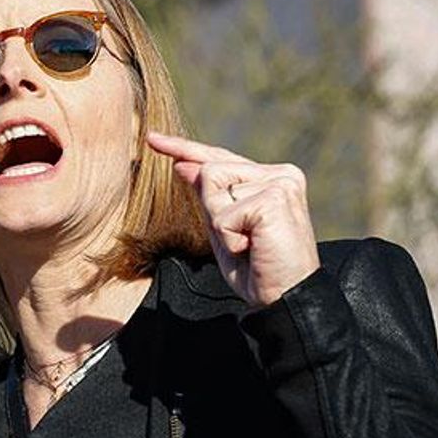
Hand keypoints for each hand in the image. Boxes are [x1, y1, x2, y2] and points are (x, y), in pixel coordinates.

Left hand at [147, 131, 319, 307]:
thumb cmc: (257, 268)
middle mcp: (280, 173)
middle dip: (214, 213)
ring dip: (222, 228)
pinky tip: (254, 248)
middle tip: (243, 243)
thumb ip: (208, 196)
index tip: (153, 139)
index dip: (184, 149)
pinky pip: (223, 216)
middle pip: (210, 172)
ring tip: (250, 245)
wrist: (285, 298)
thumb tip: (182, 166)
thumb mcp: (224, 229)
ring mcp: (280, 182)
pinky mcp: (274, 198)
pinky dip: (230, 239)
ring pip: (214, 190)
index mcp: (271, 177)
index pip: (220, 158)